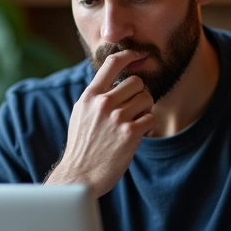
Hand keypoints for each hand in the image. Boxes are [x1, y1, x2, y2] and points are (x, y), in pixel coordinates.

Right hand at [45, 50, 155, 196]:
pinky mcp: (130, 134)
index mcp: (90, 96)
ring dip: (145, 110)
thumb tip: (110, 77)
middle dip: (139, 94)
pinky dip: (148, 127)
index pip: (112, 64)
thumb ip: (95, 96)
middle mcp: (103, 103)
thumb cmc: (82, 146)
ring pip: (147, 98)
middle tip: (133, 109)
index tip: (138, 55)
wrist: (79, 175)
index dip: (128, 55)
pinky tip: (137, 135)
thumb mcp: (80, 114)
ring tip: (133, 123)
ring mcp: (117, 118)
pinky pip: (151, 118)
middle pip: (137, 82)